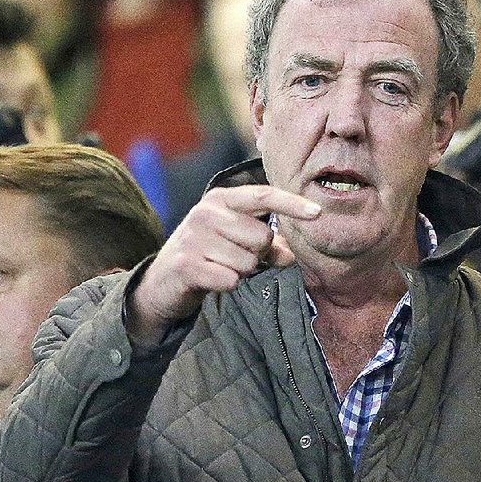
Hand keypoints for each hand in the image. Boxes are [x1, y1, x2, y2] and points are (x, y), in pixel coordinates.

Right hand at [128, 185, 319, 343]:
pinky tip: (212, 280)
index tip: (319, 213)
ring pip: (248, 262)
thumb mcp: (235, 243)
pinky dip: (228, 285)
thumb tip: (292, 256)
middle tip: (234, 258)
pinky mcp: (187, 265)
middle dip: (257, 255)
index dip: (293, 204)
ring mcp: (194, 238)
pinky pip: (231, 279)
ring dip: (241, 272)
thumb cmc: (207, 256)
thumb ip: (267, 246)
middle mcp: (206, 212)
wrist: (161, 283)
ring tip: (219, 268)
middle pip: (262, 237)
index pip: (264, 196)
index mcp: (221, 199)